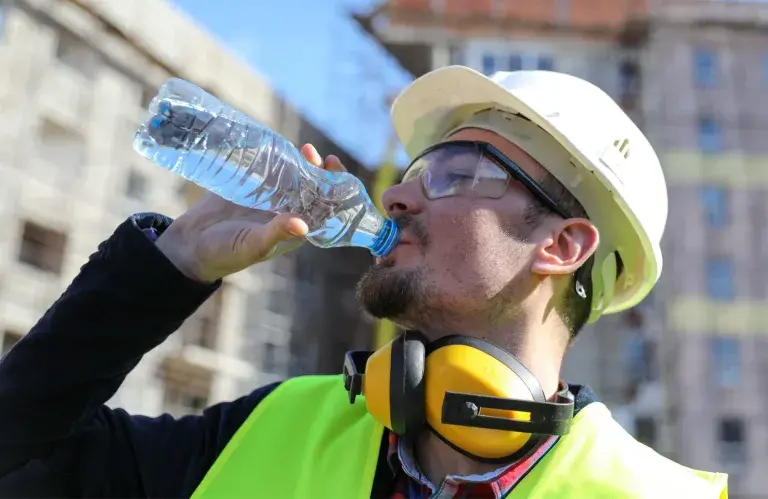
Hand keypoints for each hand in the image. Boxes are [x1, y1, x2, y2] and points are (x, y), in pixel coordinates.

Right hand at [156, 144, 347, 282]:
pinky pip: (270, 169)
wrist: (191, 245)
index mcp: (294, 229)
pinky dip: (278, 158)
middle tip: (314, 154)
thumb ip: (276, 234)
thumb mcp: (252, 246)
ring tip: (305, 149)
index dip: (334, 192)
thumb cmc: (225, 254)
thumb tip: (303, 225)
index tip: (334, 176)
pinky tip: (280, 147)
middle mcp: (286, 211)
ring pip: (294, 176)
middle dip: (319, 171)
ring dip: (302, 163)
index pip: (323, 208)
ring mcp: (270, 197)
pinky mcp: (252, 186)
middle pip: (312, 188)